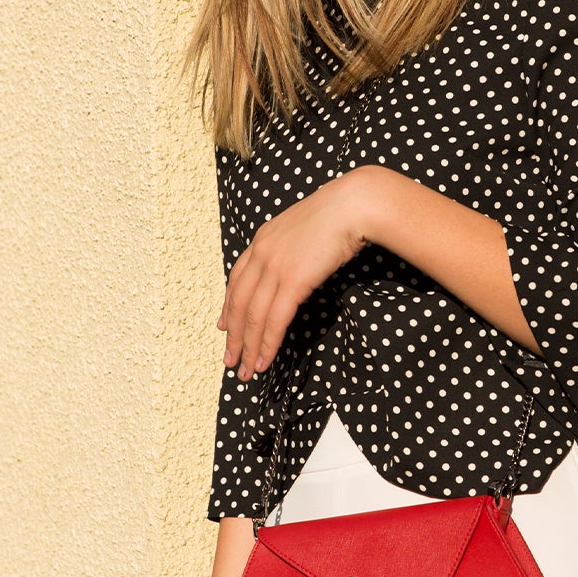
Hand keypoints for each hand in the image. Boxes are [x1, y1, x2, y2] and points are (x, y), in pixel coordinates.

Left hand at [219, 173, 370, 379]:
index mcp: (262, 239)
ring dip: (248, 347)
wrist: (353, 205)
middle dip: (234, 336)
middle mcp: (262, 253)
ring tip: (246, 371)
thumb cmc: (338, 214)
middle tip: (230, 360)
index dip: (228, 306)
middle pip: (238, 302)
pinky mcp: (292, 281)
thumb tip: (295, 265)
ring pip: (253, 316)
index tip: (224, 326)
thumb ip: (291, 247)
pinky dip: (267, 343)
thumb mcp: (303, 228)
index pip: (236, 279)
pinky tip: (265, 360)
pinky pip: (274, 319)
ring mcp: (275, 267)